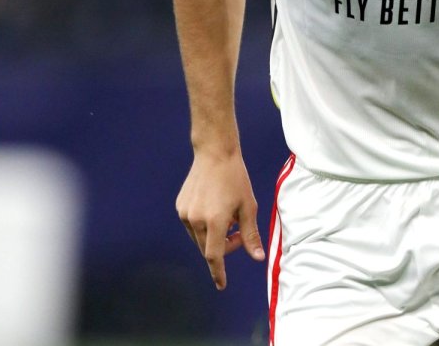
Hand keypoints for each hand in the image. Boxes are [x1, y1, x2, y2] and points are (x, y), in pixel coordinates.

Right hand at [176, 151, 264, 289]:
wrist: (214, 154)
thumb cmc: (235, 179)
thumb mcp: (248, 207)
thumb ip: (251, 235)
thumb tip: (258, 258)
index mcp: (215, 221)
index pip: (214, 256)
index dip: (218, 272)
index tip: (221, 285)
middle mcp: (196, 220)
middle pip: (207, 249)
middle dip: (223, 248)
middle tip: (238, 232)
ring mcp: (185, 213)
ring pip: (199, 239)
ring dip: (213, 237)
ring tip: (226, 217)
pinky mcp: (180, 206)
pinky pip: (192, 226)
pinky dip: (204, 226)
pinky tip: (214, 209)